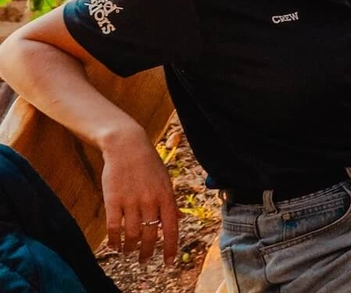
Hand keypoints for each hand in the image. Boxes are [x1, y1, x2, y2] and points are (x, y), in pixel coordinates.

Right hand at [100, 128, 177, 263]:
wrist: (127, 146)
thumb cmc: (149, 164)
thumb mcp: (166, 181)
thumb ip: (171, 202)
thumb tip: (179, 220)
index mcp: (166, 196)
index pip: (172, 228)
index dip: (170, 247)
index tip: (168, 262)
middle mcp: (150, 201)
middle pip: (150, 235)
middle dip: (148, 252)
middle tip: (144, 261)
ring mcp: (131, 201)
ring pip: (132, 234)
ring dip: (130, 248)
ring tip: (129, 253)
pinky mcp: (113, 200)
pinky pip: (113, 227)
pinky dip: (114, 240)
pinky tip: (114, 247)